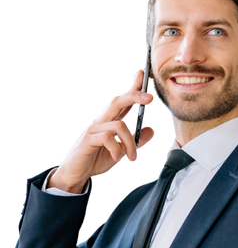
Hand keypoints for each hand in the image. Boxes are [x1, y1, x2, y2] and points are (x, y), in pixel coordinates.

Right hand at [49, 69, 154, 192]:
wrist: (76, 174)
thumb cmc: (96, 159)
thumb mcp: (121, 150)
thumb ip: (135, 141)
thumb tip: (151, 130)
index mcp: (110, 121)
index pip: (123, 101)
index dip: (133, 87)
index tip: (143, 74)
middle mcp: (102, 121)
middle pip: (118, 102)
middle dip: (135, 96)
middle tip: (150, 98)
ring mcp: (94, 129)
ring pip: (119, 125)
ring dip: (130, 143)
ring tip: (132, 157)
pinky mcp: (88, 139)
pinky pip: (107, 138)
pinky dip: (117, 149)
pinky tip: (118, 158)